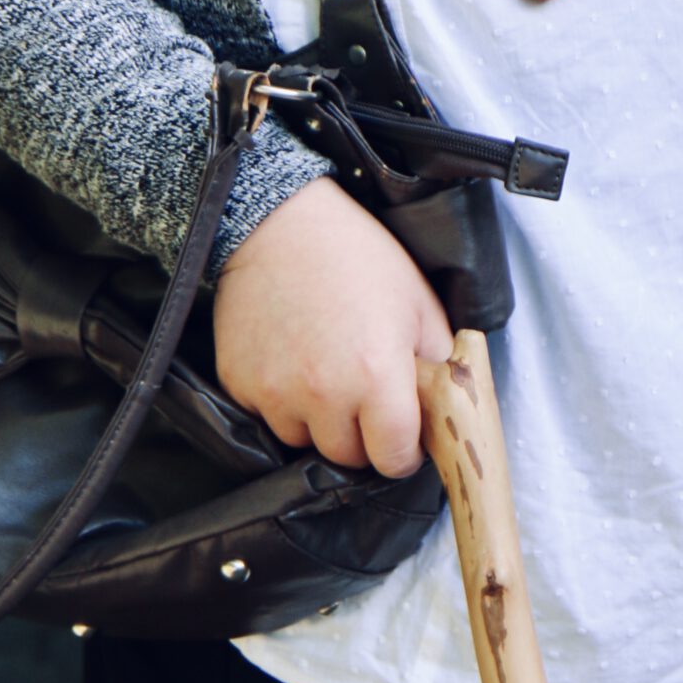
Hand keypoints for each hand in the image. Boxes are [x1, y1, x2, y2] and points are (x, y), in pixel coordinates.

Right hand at [212, 176, 453, 478]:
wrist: (279, 222)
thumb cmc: (354, 254)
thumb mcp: (417, 300)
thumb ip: (437, 362)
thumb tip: (441, 409)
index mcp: (377, 376)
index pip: (394, 460)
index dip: (403, 448)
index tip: (400, 431)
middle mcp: (325, 395)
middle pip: (349, 457)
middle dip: (362, 434)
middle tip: (362, 389)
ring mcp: (276, 394)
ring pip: (304, 441)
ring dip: (318, 420)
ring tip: (323, 367)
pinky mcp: (240, 385)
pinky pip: (267, 417)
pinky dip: (281, 399)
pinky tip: (291, 356)